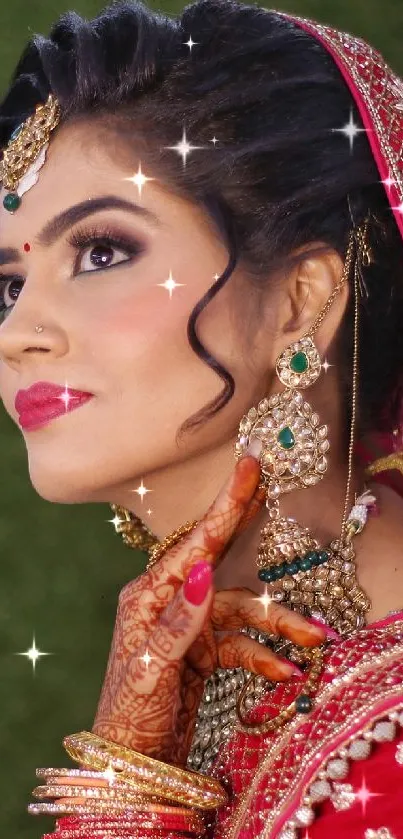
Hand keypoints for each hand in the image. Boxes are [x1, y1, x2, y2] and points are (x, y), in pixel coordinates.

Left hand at [54, 452, 327, 803]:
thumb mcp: (150, 667)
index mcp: (150, 596)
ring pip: (243, 612)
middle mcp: (172, 603)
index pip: (195, 543)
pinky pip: (243, 644)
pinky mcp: (205, 651)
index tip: (247, 467)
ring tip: (313, 639)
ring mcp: (191, 626)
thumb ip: (179, 620)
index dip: (225, 504)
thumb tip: (203, 571)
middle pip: (224, 566)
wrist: (132, 763)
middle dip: (251, 536)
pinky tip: (286, 673)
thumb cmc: (129, 713)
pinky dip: (266, 657)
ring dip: (278, 626)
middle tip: (276, 495)